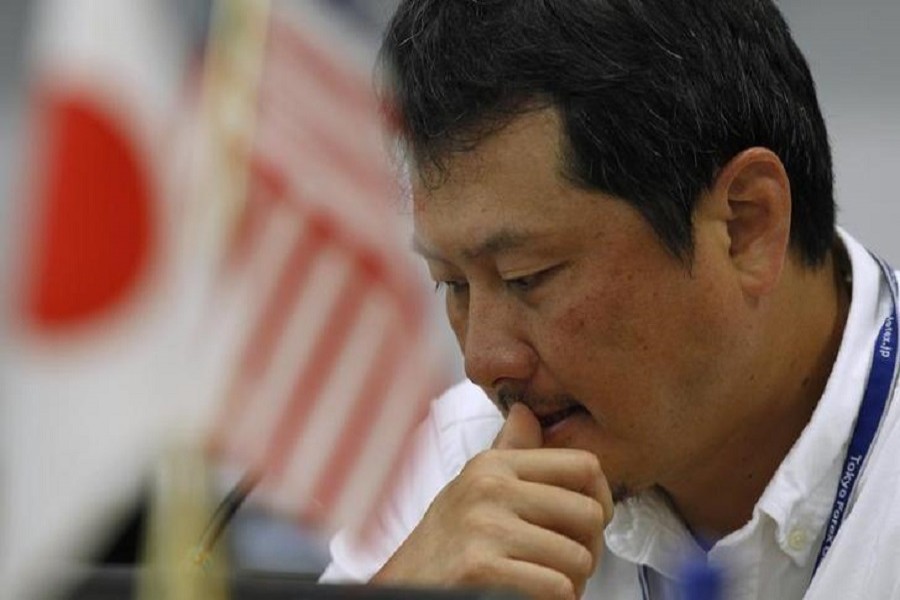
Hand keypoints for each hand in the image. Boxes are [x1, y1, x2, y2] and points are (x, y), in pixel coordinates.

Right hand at [371, 403, 613, 599]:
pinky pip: (558, 588)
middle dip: (588, 549)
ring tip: (544, 584)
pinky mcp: (481, 568)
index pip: (584, 466)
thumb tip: (525, 411)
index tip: (588, 525)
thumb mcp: (474, 488)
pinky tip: (530, 597)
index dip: (601, 499)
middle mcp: (489, 488)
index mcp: (494, 465)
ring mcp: (485, 527)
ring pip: (578, 558)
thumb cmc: (446, 543)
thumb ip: (509, 453)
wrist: (404, 587)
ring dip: (571, 584)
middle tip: (566, 565)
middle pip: (589, 514)